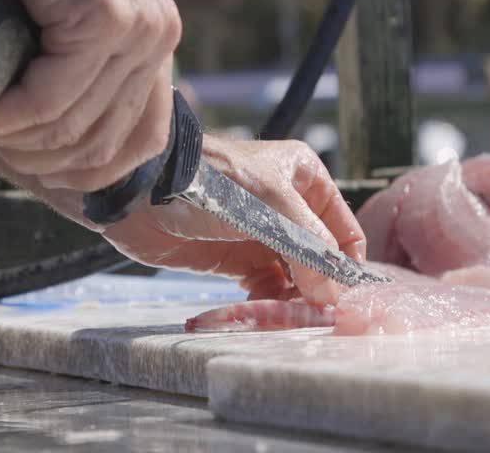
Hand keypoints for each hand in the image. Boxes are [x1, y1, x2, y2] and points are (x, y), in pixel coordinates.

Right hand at [0, 0, 180, 193]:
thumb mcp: (64, 3)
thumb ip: (68, 52)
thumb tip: (32, 113)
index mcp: (155, 37)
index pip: (144, 137)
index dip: (94, 171)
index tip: (44, 176)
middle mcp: (157, 38)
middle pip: (107, 142)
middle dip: (46, 163)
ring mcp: (137, 33)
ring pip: (75, 126)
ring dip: (18, 142)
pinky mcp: (104, 23)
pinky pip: (52, 99)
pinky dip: (8, 118)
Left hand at [100, 136, 367, 307]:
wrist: (144, 192)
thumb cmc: (213, 184)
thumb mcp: (272, 208)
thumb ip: (308, 249)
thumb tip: (332, 293)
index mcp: (304, 178)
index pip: (342, 229)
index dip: (345, 264)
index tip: (343, 298)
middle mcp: (287, 205)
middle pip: (317, 256)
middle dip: (317, 284)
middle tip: (313, 312)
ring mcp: (260, 233)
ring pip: (292, 274)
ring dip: (292, 296)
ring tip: (286, 312)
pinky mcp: (234, 257)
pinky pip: (264, 285)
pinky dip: (267, 299)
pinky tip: (260, 305)